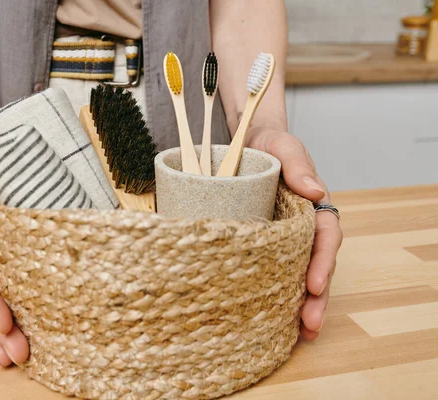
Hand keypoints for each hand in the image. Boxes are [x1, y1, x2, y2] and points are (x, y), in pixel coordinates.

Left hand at [248, 127, 342, 340]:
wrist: (248, 145)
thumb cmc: (270, 145)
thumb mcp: (284, 146)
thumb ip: (298, 165)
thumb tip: (317, 190)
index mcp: (314, 207)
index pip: (325, 238)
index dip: (322, 262)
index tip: (314, 285)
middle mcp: (305, 228)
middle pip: (318, 265)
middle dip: (317, 297)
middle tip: (310, 325)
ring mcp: (287, 239)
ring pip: (300, 274)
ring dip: (304, 304)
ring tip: (303, 333)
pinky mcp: (267, 245)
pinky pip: (277, 271)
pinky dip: (280, 295)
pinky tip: (275, 319)